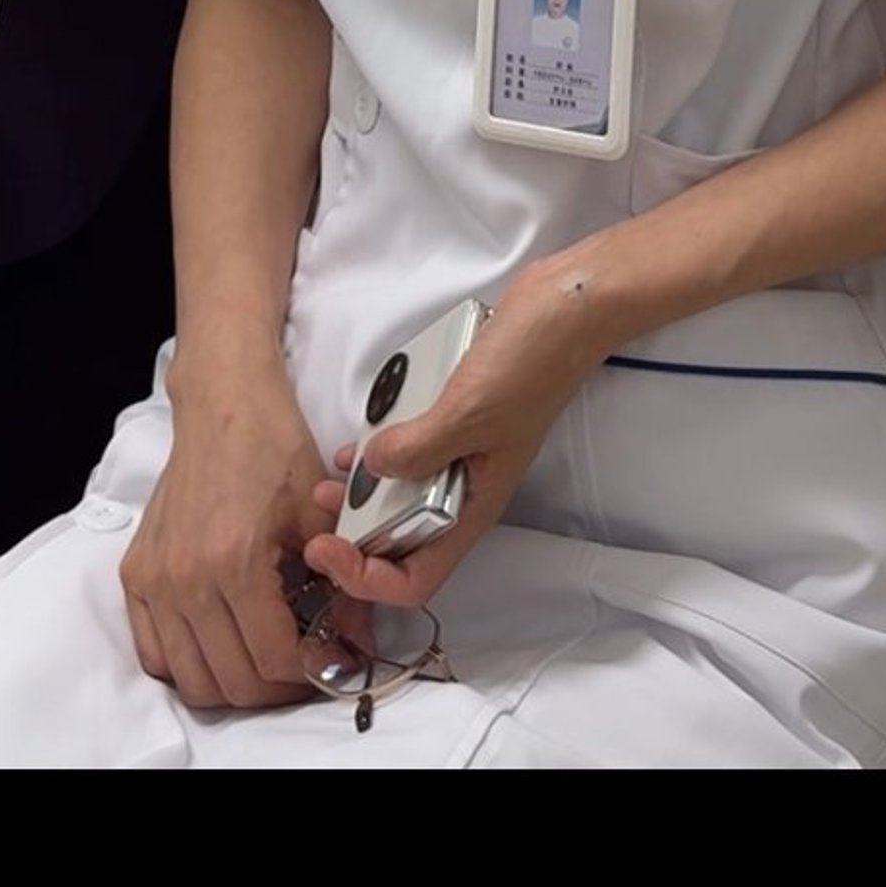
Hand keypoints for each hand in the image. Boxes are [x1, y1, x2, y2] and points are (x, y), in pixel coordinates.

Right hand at [120, 362, 353, 713]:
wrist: (224, 405)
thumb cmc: (273, 447)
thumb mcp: (318, 515)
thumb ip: (341, 585)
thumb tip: (357, 641)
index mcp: (235, 562)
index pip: (273, 660)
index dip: (311, 672)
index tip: (331, 661)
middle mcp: (186, 579)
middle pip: (232, 682)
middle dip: (276, 688)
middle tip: (302, 668)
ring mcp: (155, 580)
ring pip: (191, 680)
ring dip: (232, 685)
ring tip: (263, 661)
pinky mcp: (135, 575)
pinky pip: (154, 653)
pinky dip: (187, 664)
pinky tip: (218, 644)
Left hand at [297, 258, 604, 614]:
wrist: (567, 308)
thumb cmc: (532, 365)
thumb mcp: (468, 412)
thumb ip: (417, 448)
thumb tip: (370, 472)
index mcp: (474, 506)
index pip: (417, 578)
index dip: (367, 578)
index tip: (328, 547)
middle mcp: (465, 488)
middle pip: (402, 542)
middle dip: (356, 536)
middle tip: (318, 510)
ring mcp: (460, 452)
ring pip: (402, 495)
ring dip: (364, 494)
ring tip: (329, 477)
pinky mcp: (456, 418)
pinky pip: (410, 448)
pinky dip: (381, 450)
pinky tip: (359, 437)